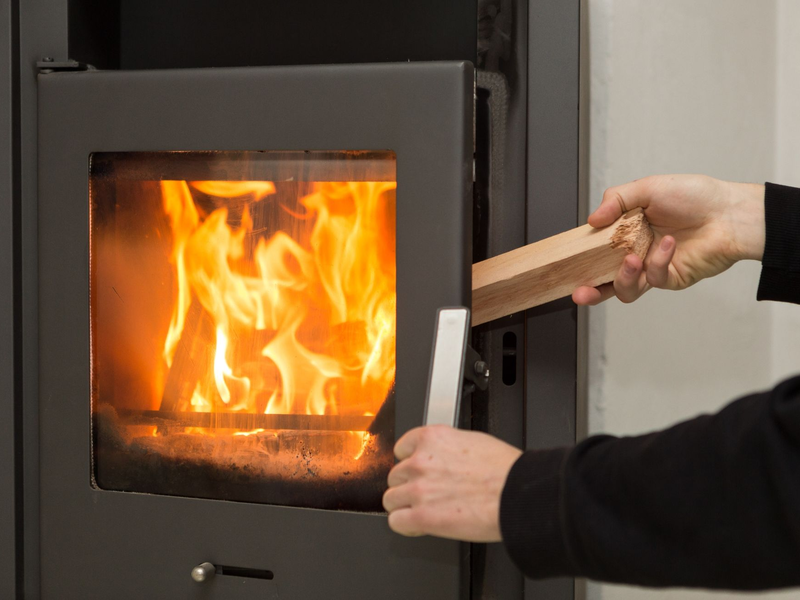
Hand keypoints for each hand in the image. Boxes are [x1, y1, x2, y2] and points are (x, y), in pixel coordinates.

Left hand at [383, 425, 521, 541]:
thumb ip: (447, 448)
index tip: (417, 471)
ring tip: (424, 510)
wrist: (517, 494)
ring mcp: (418, 489)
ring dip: (405, 505)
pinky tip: (419, 524)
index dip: (410, 462)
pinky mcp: (422, 517)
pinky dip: (406, 525)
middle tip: (427, 493)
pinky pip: (396, 521)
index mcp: (432, 438)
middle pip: (396, 475)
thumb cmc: (505, 470)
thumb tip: (442, 457)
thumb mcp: (473, 441)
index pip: (401, 449)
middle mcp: (421, 461)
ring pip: (391, 498)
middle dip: (409, 485)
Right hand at [572, 175, 765, 304]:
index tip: (568, 263)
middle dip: (590, 290)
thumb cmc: (696, 197)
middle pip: (605, 279)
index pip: (597, 250)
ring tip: (629, 260)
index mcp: (627, 231)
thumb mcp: (649, 187)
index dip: (582, 259)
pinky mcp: (670, 279)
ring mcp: (652, 268)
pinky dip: (658, 261)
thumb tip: (592, 219)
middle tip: (580, 292)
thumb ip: (616, 200)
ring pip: (625, 288)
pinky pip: (654, 278)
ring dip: (623, 277)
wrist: (730, 214)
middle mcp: (636, 252)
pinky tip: (668, 244)